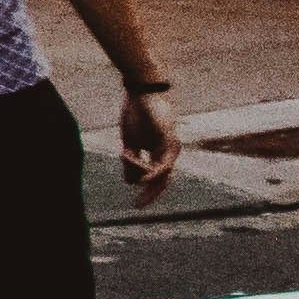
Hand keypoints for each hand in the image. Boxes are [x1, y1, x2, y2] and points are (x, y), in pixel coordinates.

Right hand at [116, 84, 178, 203]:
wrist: (140, 91)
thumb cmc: (135, 113)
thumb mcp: (130, 141)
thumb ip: (131, 161)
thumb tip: (129, 182)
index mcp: (159, 153)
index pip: (156, 178)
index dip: (147, 192)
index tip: (136, 204)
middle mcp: (169, 153)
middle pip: (163, 181)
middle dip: (150, 195)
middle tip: (138, 207)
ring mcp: (171, 148)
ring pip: (161, 174)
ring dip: (142, 173)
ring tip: (128, 164)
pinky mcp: (169, 141)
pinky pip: (163, 163)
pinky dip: (153, 171)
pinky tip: (144, 177)